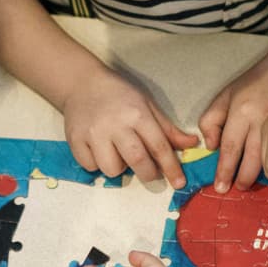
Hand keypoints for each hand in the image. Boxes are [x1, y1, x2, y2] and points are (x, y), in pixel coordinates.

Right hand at [61, 70, 198, 187]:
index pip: (159, 146)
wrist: (82, 84)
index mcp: (137, 114)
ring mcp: (93, 133)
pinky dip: (97, 164)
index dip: (171, 167)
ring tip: (118, 154)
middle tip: (150, 173)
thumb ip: (167, 129)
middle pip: (137, 161)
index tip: (179, 183)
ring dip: (119, 168)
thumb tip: (192, 144)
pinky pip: (90, 167)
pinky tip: (99, 151)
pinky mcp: (75, 140)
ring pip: (111, 169)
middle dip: (148, 174)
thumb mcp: (147, 105)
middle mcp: (115, 124)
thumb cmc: (119, 95)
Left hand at [199, 53, 267, 192]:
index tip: (220, 186)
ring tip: (250, 185)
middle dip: (242, 178)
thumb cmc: (254, 82)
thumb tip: (211, 146)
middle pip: (250, 158)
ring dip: (259, 176)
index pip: (230, 147)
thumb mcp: (226, 94)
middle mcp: (260, 120)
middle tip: (236, 190)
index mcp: (241, 111)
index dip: (225, 169)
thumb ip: (211, 119)